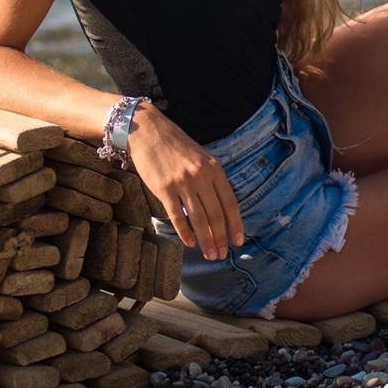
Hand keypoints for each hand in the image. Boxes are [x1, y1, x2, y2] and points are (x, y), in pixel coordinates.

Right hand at [127, 106, 242, 259]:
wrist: (149, 132)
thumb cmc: (177, 147)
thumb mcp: (202, 158)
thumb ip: (212, 180)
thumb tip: (220, 208)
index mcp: (214, 169)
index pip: (230, 202)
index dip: (235, 224)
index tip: (238, 241)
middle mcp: (201, 176)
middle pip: (216, 213)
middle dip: (220, 237)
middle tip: (222, 255)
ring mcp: (182, 182)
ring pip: (198, 218)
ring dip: (205, 239)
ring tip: (210, 255)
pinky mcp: (164, 188)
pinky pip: (177, 215)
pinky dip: (184, 231)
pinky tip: (189, 243)